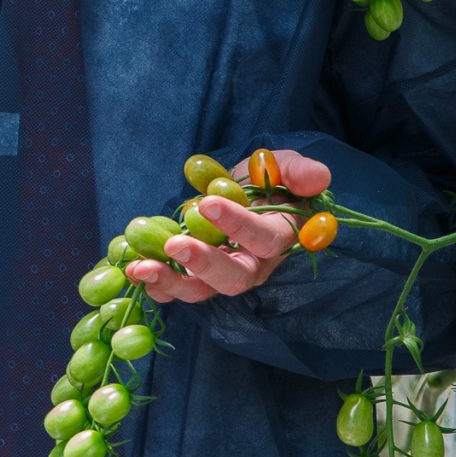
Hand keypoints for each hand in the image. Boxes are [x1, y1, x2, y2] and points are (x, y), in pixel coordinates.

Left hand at [128, 149, 332, 304]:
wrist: (246, 189)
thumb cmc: (269, 178)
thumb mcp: (283, 165)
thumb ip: (297, 172)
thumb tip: (319, 176)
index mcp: (280, 237)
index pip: (264, 238)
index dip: (237, 224)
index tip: (207, 203)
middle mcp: (254, 264)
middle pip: (234, 278)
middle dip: (203, 264)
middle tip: (173, 246)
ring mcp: (224, 273)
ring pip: (202, 290)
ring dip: (171, 282)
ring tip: (140, 268)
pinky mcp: (199, 276)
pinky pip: (179, 290)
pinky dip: (156, 287)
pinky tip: (136, 275)